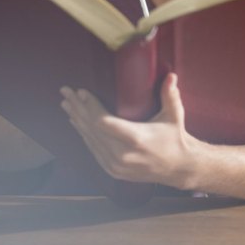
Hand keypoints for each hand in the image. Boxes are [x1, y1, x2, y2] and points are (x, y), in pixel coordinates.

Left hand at [60, 73, 196, 188]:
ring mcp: (116, 165)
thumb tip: (171, 75)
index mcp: (136, 139)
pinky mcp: (113, 170)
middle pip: (92, 129)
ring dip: (77, 120)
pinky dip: (84, 135)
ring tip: (67, 104)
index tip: (81, 92)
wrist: (178, 168)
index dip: (90, 106)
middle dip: (77, 108)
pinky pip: (93, 149)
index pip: (104, 122)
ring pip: (90, 139)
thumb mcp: (174, 116)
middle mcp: (122, 154)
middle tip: (66, 92)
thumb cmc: (175, 138)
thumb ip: (170, 95)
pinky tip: (76, 123)